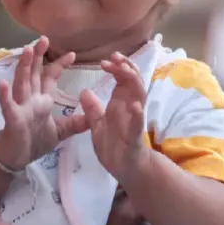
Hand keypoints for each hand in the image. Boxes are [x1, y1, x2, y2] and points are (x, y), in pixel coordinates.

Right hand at [0, 36, 87, 168]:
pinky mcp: (13, 119)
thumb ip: (75, 124)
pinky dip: (4, 95)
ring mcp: (20, 107)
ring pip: (21, 83)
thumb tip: (93, 118)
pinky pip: (8, 106)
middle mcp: (30, 99)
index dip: (59, 65)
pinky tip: (2, 83)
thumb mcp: (60, 132)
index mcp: (41, 100)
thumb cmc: (34, 142)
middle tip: (44, 39)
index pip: (49, 77)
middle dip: (39, 57)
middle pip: (34, 74)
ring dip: (24, 67)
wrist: (17, 158)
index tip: (72, 54)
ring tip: (27, 51)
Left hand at [80, 53, 150, 182]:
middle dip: (126, 67)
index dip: (116, 67)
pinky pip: (138, 123)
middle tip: (115, 57)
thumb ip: (92, 108)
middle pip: (133, 81)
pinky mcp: (134, 135)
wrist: (124, 167)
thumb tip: (84, 91)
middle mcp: (130, 107)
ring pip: (139, 96)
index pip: (122, 79)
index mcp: (120, 103)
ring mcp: (134, 120)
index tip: (104, 61)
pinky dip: (137, 114)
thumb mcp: (96, 124)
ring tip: (125, 71)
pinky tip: (135, 106)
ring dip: (133, 83)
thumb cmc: (112, 144)